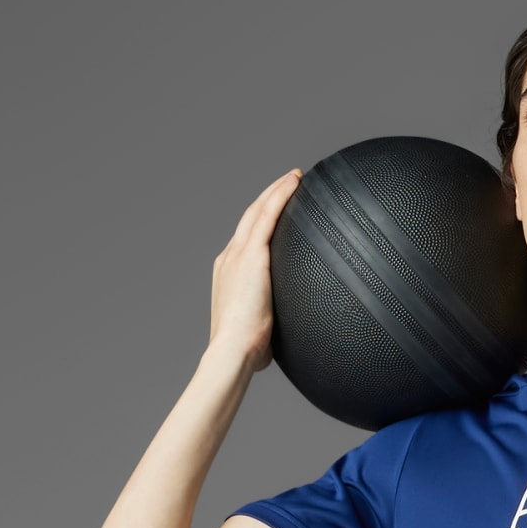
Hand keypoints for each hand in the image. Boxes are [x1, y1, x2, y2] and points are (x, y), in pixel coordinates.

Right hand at [208, 170, 300, 371]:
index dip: (262, 220)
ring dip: (277, 189)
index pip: (248, 238)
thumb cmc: (247, 351)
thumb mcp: (261, 331)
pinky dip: (281, 196)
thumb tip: (291, 339)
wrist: (233, 351)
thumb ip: (274, 324)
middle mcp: (230, 257)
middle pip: (251, 216)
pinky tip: (295, 183)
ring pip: (259, 210)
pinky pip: (269, 216)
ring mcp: (239, 253)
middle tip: (290, 181)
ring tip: (296, 176)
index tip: (277, 210)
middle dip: (269, 196)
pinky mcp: (252, 255)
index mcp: (230, 273)